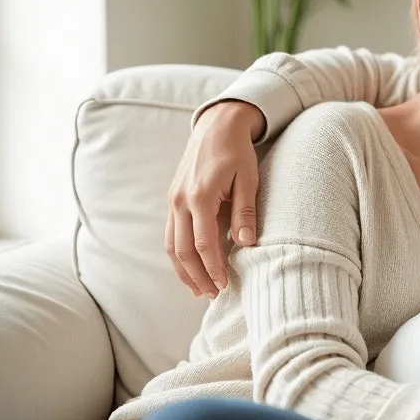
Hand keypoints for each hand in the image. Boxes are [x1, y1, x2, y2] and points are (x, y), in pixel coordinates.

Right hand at [165, 101, 263, 296]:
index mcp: (200, 196)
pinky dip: (178, 255)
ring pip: (171, 245)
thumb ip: (246, 212)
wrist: (217, 125)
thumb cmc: (237, 152)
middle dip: (197, 276)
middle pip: (183, 251)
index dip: (214, 268)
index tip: (225, 286)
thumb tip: (246, 244)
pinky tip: (190, 267)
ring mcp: (173, 200)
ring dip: (184, 270)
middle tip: (213, 295)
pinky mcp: (172, 199)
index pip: (204, 244)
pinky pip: (171, 234)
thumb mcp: (248, 179)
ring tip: (200, 289)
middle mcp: (180, 201)